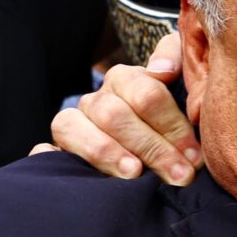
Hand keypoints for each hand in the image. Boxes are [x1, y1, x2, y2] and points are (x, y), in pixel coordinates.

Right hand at [48, 34, 201, 182]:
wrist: (148, 148)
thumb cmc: (170, 123)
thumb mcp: (183, 88)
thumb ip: (178, 61)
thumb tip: (161, 70)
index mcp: (125, 80)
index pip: (146, 94)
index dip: (173, 125)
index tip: (194, 156)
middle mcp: (96, 100)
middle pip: (114, 115)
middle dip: (151, 147)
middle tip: (179, 175)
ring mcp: (72, 124)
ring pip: (72, 126)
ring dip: (106, 152)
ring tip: (135, 175)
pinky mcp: (56, 151)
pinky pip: (42, 151)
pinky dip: (48, 158)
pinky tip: (75, 174)